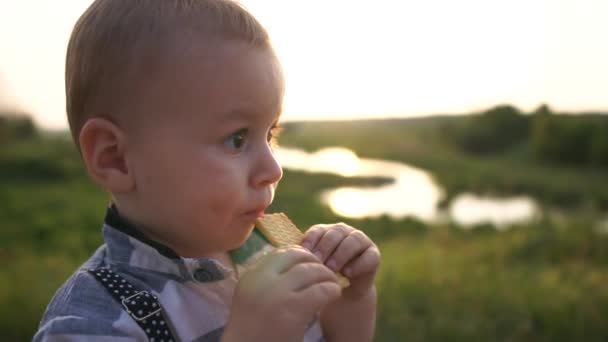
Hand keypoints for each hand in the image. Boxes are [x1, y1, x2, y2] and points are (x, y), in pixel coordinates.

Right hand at [223, 246, 341, 341]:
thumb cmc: (255, 328)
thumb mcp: (254, 295)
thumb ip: (270, 277)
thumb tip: (299, 260)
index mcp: (252, 275)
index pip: (281, 252)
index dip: (301, 255)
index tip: (311, 265)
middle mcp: (262, 279)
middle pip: (297, 256)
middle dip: (315, 262)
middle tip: (325, 273)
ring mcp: (277, 293)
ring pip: (312, 271)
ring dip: (327, 275)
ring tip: (332, 284)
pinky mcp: (293, 309)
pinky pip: (321, 290)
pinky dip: (332, 290)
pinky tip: (334, 295)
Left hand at [301, 223, 380, 300]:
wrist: (343, 291)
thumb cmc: (323, 275)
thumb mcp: (312, 266)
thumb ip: (303, 258)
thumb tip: (284, 254)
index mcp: (327, 231)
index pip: (318, 230)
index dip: (311, 240)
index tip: (303, 252)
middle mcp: (344, 232)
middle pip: (335, 233)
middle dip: (325, 247)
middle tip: (317, 262)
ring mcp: (361, 241)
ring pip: (353, 240)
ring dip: (341, 254)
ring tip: (331, 268)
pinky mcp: (374, 254)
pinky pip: (369, 256)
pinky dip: (358, 264)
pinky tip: (347, 273)